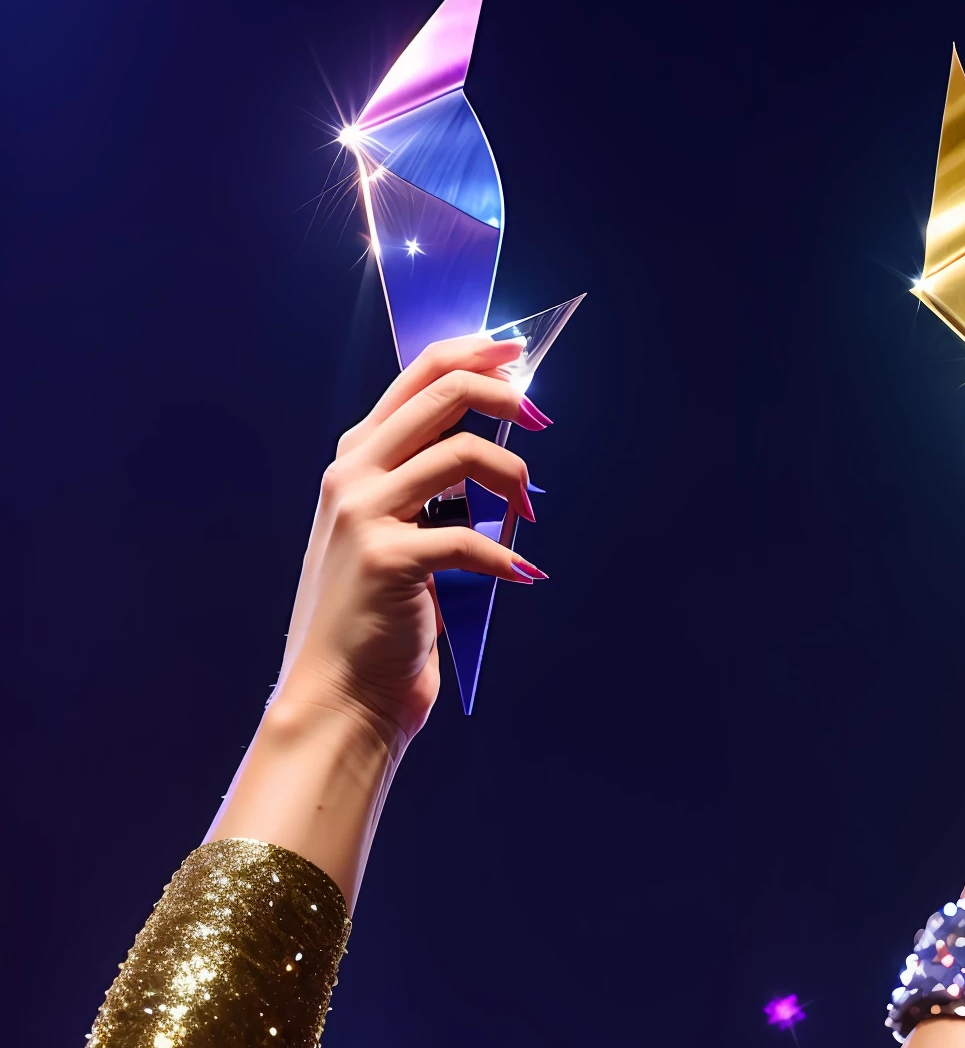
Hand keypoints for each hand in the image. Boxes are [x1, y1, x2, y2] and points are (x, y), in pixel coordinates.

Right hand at [269, 333, 550, 749]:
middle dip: (503, 395)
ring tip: (528, 517)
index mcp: (355, 461)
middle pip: (440, 395)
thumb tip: (488, 456)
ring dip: (513, 480)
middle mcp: (353, 476)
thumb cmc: (375, 617)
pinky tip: (521, 577)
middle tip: (541, 417)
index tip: (516, 351)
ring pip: (462, 454)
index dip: (472, 354)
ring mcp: (365, 515)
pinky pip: (468, 539)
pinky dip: (505, 559)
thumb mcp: (387, 533)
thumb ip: (421, 488)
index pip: (416, 378)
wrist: (339, 695)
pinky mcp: (389, 560)